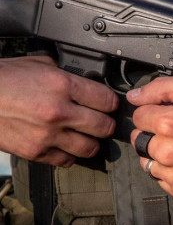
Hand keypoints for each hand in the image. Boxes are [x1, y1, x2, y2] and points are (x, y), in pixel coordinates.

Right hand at [0, 56, 117, 165]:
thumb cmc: (2, 79)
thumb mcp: (36, 63)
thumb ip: (64, 72)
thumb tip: (86, 78)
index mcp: (62, 85)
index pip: (108, 100)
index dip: (110, 102)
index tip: (107, 104)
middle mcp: (59, 111)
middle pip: (105, 127)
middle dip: (105, 123)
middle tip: (99, 120)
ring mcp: (48, 134)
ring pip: (91, 148)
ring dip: (90, 142)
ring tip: (84, 135)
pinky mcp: (35, 152)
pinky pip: (67, 161)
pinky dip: (69, 154)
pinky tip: (64, 144)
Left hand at [127, 77, 172, 201]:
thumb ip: (162, 88)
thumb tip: (134, 97)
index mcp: (168, 123)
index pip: (138, 116)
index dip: (154, 112)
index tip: (171, 114)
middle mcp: (168, 151)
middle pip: (140, 140)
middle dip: (154, 134)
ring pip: (148, 163)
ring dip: (160, 155)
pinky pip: (162, 181)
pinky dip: (172, 173)